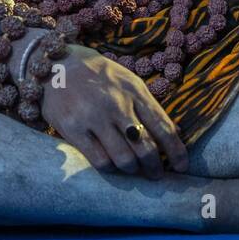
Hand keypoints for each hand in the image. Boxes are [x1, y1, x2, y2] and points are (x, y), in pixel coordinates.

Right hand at [23, 41, 189, 180]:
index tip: (182, 167)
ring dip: (133, 171)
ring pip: (124, 159)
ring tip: (134, 172)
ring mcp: (94, 117)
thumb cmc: (97, 74)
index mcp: (135, 90)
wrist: (55, 64)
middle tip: (156, 175)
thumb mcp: (127, 80)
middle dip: (155, 168)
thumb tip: (172, 133)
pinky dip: (110, 169)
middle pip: (146, 148)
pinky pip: (99, 161)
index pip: (164, 127)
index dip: (176, 151)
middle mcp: (117, 104)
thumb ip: (146, 105)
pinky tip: (111, 166)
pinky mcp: (73, 129)